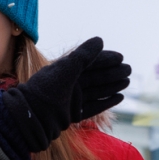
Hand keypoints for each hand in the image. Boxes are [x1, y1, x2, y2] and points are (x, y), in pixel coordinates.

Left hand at [0, 38, 128, 159]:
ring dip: (112, 86)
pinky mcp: (73, 114)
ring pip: (96, 90)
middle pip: (95, 76)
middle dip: (112, 72)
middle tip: (128, 70)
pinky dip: (106, 102)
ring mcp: (71, 99)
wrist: (30, 119)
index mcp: (64, 70)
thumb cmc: (45, 91)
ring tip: (127, 82)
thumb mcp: (65, 69)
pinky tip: (118, 98)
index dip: (104, 58)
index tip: (120, 57)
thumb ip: (83, 55)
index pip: (89, 61)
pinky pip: (93, 107)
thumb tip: (100, 40)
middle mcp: (68, 83)